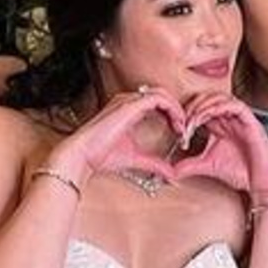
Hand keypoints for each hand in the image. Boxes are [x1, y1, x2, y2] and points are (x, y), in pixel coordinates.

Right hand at [51, 86, 186, 186]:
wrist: (83, 155)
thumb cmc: (101, 156)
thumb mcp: (136, 160)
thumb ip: (154, 164)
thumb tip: (170, 174)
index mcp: (128, 110)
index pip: (157, 102)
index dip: (173, 114)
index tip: (180, 133)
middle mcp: (128, 101)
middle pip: (162, 95)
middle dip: (177, 110)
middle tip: (185, 130)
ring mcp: (128, 100)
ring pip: (162, 94)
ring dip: (177, 109)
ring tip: (182, 128)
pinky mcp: (129, 105)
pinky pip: (159, 98)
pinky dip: (172, 109)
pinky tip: (177, 125)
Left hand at [175, 94, 267, 198]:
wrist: (262, 181)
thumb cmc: (240, 171)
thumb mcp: (207, 165)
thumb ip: (189, 164)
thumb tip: (169, 171)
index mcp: (220, 124)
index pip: (200, 106)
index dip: (186, 112)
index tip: (176, 127)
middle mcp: (230, 117)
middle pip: (208, 97)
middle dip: (192, 105)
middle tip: (181, 120)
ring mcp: (240, 118)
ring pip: (219, 97)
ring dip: (202, 105)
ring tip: (192, 120)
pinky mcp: (250, 121)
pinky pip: (234, 104)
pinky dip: (217, 108)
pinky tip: (206, 119)